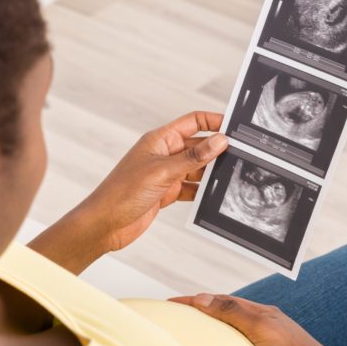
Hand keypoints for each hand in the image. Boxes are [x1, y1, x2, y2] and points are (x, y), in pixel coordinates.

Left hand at [77, 111, 228, 251]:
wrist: (105, 224)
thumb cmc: (122, 192)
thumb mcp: (163, 171)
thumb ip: (193, 158)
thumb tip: (219, 141)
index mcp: (160, 140)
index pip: (192, 122)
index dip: (213, 121)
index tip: (234, 126)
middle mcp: (164, 154)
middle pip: (198, 146)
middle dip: (217, 150)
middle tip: (241, 154)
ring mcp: (166, 174)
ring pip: (197, 168)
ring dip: (211, 172)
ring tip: (231, 176)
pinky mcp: (166, 193)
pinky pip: (191, 188)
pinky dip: (202, 191)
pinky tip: (213, 195)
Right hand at [167, 293, 346, 345]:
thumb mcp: (261, 328)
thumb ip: (232, 312)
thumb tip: (201, 298)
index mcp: (263, 313)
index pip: (222, 301)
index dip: (195, 301)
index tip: (171, 303)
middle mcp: (266, 326)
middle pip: (227, 314)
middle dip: (202, 312)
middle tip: (178, 317)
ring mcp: (270, 345)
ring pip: (234, 333)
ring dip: (214, 331)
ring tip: (193, 337)